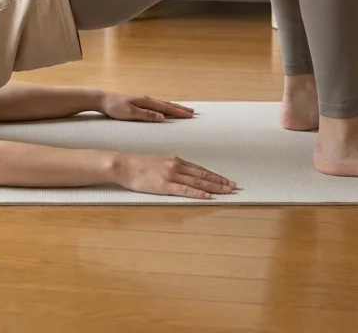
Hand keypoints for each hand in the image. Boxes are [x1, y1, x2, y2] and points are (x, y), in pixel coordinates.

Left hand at [99, 92, 194, 121]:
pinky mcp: (139, 103)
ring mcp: (143, 100)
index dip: (178, 112)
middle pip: (167, 104)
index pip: (165, 107)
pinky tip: (166, 109)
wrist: (102, 100)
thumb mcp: (130, 113)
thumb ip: (146, 115)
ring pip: (162, 103)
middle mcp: (146, 99)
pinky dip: (165, 106)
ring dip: (174, 107)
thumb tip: (162, 117)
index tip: (189, 115)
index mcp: (146, 102)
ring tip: (183, 110)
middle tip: (192, 112)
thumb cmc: (114, 108)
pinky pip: (157, 104)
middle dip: (180, 108)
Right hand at [114, 153, 236, 198]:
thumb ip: (172, 167)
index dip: (214, 176)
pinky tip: (208, 197)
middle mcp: (176, 165)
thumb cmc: (138, 165)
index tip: (226, 180)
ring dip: (214, 187)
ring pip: (198, 183)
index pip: (200, 170)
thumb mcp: (159, 162)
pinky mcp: (164, 185)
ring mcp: (171, 175)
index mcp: (175, 160)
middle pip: (203, 175)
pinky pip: (185, 191)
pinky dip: (198, 194)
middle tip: (234, 186)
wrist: (124, 165)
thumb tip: (184, 175)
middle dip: (220, 181)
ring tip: (227, 191)